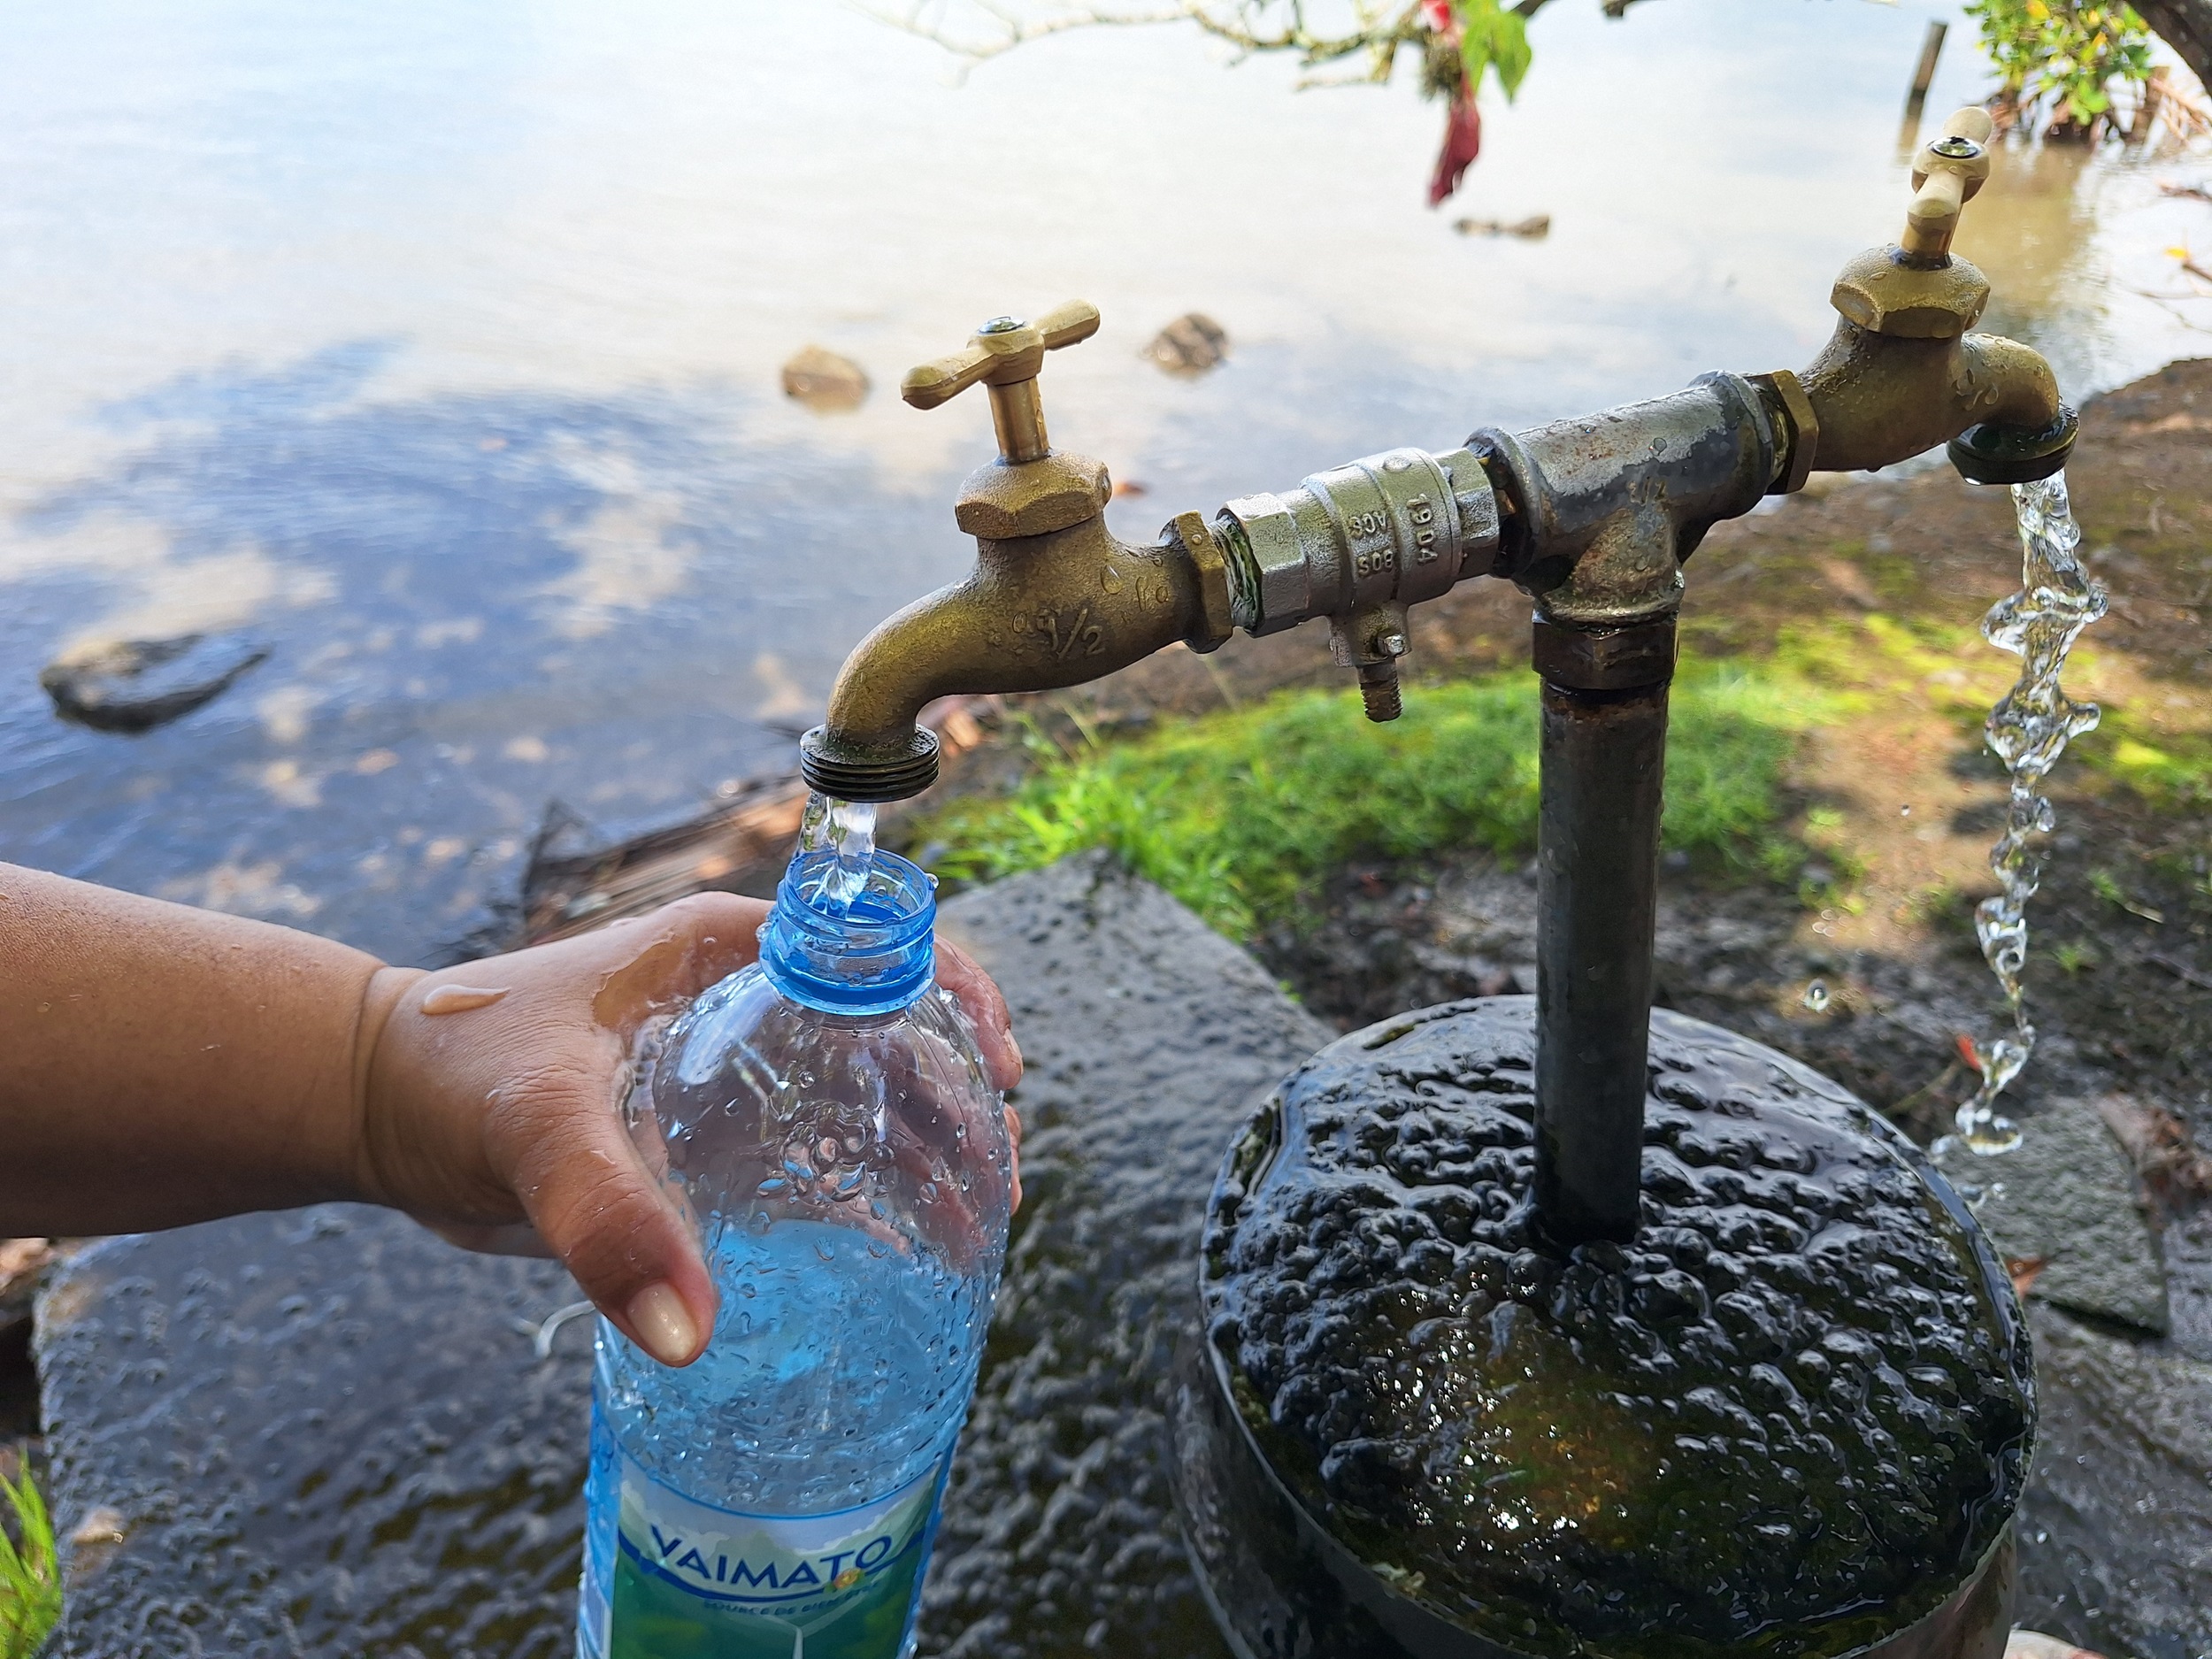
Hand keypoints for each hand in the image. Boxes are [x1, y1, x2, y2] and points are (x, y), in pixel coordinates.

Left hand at [353, 893, 1020, 1366]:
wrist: (374, 1108)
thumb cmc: (447, 1072)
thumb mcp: (533, 1127)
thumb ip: (607, 1219)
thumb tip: (691, 1333)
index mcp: (724, 950)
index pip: (877, 947)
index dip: (957, 996)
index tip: (1000, 1071)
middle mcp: (745, 997)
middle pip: (893, 1036)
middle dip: (960, 1103)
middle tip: (1000, 1187)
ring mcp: (732, 1069)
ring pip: (865, 1103)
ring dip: (927, 1158)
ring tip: (976, 1232)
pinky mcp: (708, 1136)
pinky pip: (813, 1163)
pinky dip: (869, 1201)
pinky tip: (908, 1256)